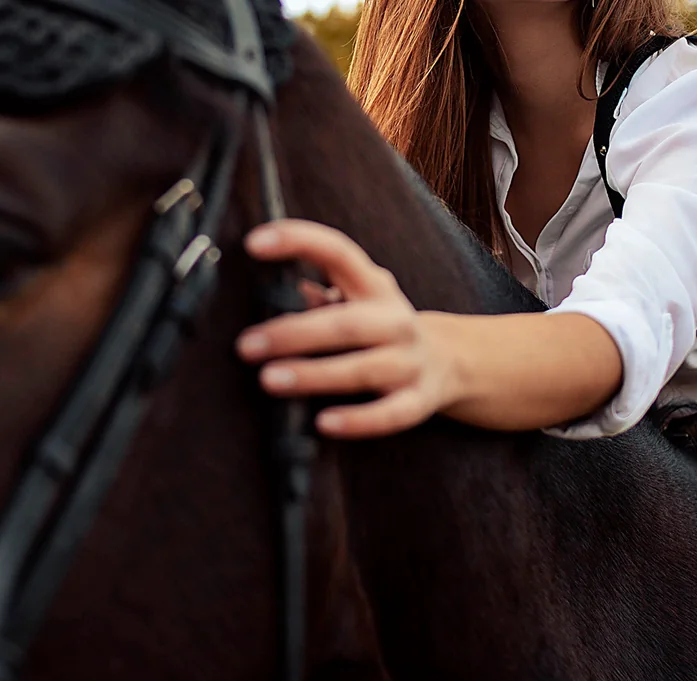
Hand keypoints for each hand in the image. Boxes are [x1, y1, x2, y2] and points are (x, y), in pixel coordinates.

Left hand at [236, 219, 458, 438]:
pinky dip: (357, 421)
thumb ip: (320, 295)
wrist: (450, 360)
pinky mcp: (418, 401)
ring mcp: (409, 361)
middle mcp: (395, 320)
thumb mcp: (358, 301)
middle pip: (346, 324)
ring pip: (363, 369)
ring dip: (314, 375)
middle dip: (293, 333)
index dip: (298, 241)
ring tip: (270, 380)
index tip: (254, 243)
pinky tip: (324, 423)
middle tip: (246, 345)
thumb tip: (283, 291)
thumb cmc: (383, 328)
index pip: (337, 252)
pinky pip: (388, 415)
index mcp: (374, 286)